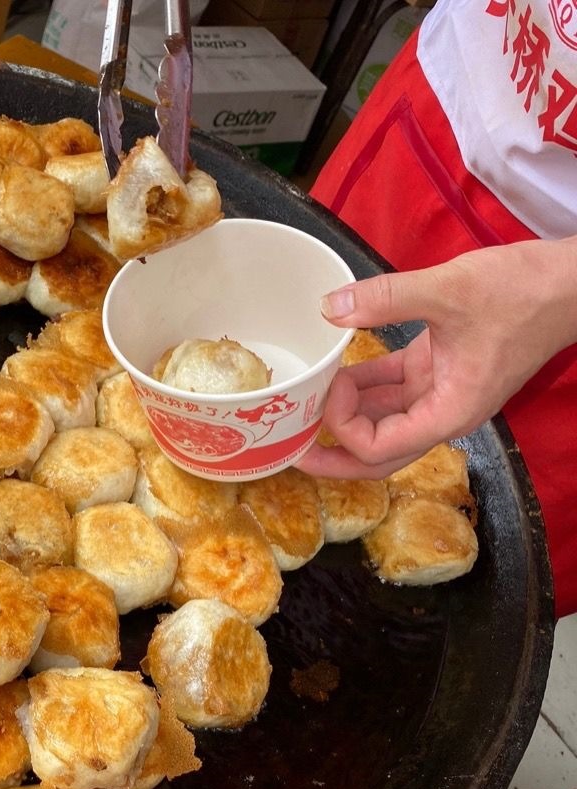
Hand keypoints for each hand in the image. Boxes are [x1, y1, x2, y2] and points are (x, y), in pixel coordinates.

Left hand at [298, 237, 576, 477]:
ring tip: (305, 401)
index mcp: (448, 412)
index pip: (380, 449)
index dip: (343, 431)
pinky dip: (363, 384)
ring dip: (345, 414)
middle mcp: (442, 412)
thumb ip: (385, 298)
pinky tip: (335, 371)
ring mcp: (439, 393)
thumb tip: (329, 307)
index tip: (327, 391)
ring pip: (381, 421)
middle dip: (333, 456)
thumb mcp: (450, 290)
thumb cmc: (524, 292)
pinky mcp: (437, 369)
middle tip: (290, 448)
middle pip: (377, 454)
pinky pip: (391, 389)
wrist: (570, 281)